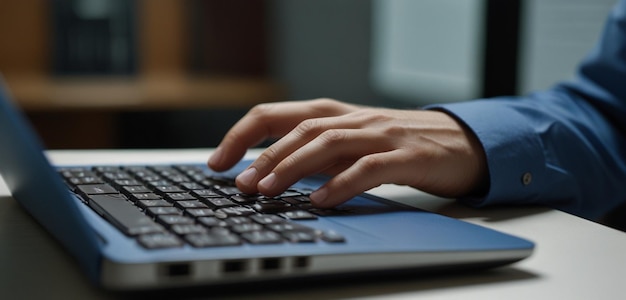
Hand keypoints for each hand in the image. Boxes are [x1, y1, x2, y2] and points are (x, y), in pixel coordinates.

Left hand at [208, 98, 487, 206]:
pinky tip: (321, 201)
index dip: (243, 135)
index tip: (219, 162)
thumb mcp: (351, 144)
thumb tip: (271, 174)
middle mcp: (353, 119)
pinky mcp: (405, 156)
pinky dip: (342, 184)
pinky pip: (368, 168)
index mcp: (335, 114)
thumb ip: (315, 155)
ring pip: (328, 143)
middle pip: (300, 128)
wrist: (461, 142)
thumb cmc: (399, 144)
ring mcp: (380, 135)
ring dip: (293, 166)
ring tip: (269, 190)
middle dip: (265, 156)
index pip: (276, 114)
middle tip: (241, 185)